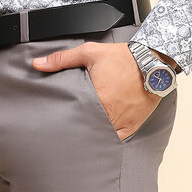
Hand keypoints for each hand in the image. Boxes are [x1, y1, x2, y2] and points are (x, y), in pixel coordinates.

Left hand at [32, 42, 161, 139]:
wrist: (152, 61)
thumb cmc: (122, 57)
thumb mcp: (89, 53)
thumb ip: (62, 59)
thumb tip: (38, 64)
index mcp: (98, 99)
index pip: (75, 117)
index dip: (66, 120)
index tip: (58, 122)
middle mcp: (111, 114)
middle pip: (88, 128)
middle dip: (78, 128)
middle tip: (66, 130)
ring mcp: (123, 122)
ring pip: (103, 136)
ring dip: (93, 134)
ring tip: (81, 135)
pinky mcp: (133, 125)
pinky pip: (118, 138)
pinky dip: (109, 137)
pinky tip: (99, 136)